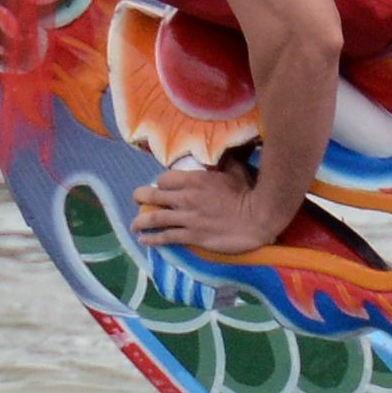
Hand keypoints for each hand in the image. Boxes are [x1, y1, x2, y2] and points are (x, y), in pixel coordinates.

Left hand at [133, 163, 291, 252]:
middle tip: (138, 200)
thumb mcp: (235, 171)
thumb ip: (223, 162)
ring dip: (140, 221)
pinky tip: (144, 240)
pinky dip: (152, 239)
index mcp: (194, 180)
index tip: (162, 187)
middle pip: (152, 195)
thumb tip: (221, 152)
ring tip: (134, 225)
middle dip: (141, 197)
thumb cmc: (248, 194)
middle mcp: (185, 198)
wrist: (257, 219)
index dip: (161, 183)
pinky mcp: (192, 236)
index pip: (164, 179)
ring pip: (154, 218)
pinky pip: (166, 237)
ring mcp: (187, 218)